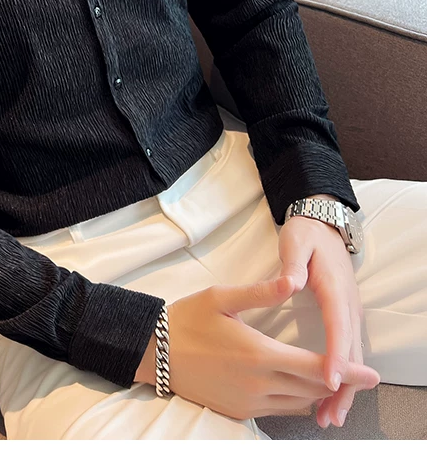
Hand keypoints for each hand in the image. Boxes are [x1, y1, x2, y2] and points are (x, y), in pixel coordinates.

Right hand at [135, 275, 377, 420]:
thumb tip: (291, 280)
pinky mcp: (238, 411)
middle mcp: (258, 384)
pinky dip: (295, 402)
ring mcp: (248, 402)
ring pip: (297, 404)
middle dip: (340, 384)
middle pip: (312, 389)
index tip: (372, 374)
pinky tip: (299, 390)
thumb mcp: (221, 297)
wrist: (155, 352)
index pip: (315, 367)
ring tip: (333, 381)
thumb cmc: (187, 319)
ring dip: (317, 393)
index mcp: (258, 354)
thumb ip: (260, 292)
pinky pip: (278, 411)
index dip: (346, 372)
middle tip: (364, 379)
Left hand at [278, 197, 379, 427]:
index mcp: (334, 290)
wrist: (322, 225)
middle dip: (342, 386)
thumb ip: (292, 264)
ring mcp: (348, 313)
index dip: (334, 357)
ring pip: (351, 356)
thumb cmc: (305, 235)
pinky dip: (342, 375)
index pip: (337, 328)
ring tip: (329, 417)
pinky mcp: (343, 317)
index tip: (327, 381)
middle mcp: (347, 306)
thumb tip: (291, 283)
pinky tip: (329, 394)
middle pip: (350, 353)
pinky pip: (346, 350)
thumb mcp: (296, 242)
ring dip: (343, 387)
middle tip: (328, 416)